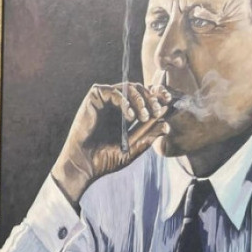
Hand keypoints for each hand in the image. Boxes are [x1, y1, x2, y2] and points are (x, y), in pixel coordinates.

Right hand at [52, 83, 171, 208]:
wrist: (84, 165)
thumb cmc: (105, 160)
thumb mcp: (133, 147)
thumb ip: (148, 134)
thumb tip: (167, 123)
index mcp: (123, 114)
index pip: (143, 97)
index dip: (156, 97)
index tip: (168, 104)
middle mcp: (113, 105)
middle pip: (138, 88)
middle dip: (151, 98)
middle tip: (158, 110)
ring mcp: (103, 101)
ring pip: (128, 87)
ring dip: (140, 99)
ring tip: (144, 116)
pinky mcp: (93, 99)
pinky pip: (114, 91)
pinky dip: (125, 101)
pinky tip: (131, 116)